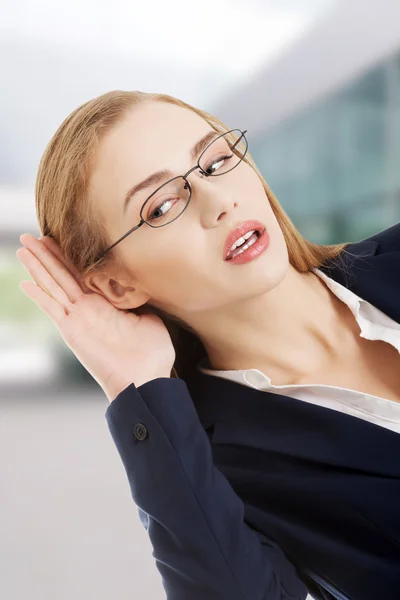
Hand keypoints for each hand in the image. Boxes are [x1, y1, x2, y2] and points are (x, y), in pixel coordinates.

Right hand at [16, 234, 174, 401]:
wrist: (146, 379)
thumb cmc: (151, 354)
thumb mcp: (151, 317)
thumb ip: (141, 300)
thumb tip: (146, 284)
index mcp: (105, 303)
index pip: (82, 273)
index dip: (68, 255)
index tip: (56, 237)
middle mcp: (88, 308)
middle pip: (61, 274)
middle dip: (45, 254)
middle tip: (29, 236)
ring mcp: (78, 318)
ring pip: (53, 285)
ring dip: (37, 266)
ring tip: (22, 248)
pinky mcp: (72, 330)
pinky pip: (52, 308)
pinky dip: (38, 296)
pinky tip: (25, 283)